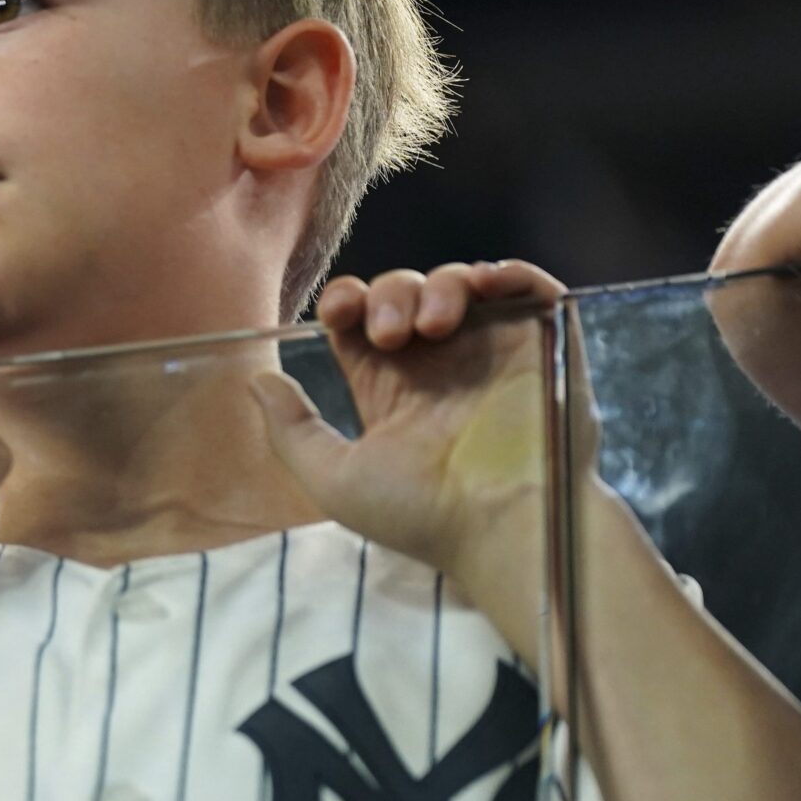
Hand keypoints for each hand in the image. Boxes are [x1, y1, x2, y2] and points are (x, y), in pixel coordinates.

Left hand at [251, 261, 574, 578]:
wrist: (504, 527)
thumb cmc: (423, 514)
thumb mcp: (336, 478)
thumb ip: (292, 430)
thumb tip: (256, 381)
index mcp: (393, 389)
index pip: (362, 321)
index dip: (347, 302)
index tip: (338, 313)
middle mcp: (442, 366)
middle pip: (404, 292)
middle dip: (388, 295)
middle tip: (392, 335)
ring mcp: (493, 353)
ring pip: (459, 282)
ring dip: (438, 287)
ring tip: (432, 327)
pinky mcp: (544, 346)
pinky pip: (530, 288)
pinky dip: (507, 273)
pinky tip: (484, 284)